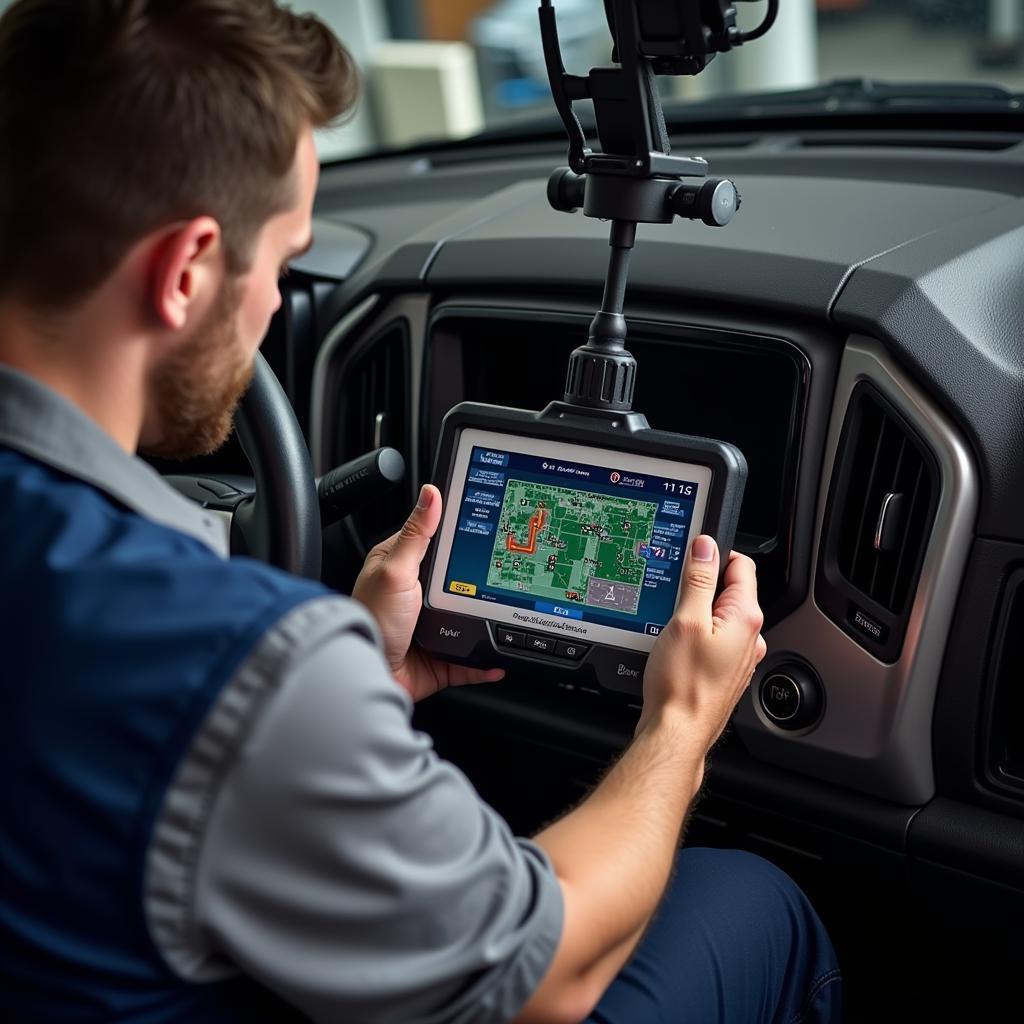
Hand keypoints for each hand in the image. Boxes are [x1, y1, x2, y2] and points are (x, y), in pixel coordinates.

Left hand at [352, 484, 504, 701]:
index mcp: (401, 567)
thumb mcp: (396, 569)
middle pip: (458, 581)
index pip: (435, 541)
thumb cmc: (372, 620)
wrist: (372, 672)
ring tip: (504, 613)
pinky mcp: (440, 656)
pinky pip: (470, 657)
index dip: (459, 535)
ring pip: (468, 617)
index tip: (489, 529)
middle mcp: (415, 595)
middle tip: (503, 574)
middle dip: (478, 582)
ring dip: (484, 620)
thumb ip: (416, 534)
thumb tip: (431, 494)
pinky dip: (485, 660)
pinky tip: (498, 657)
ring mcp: (430, 626)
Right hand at [639, 535, 765, 742]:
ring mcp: (739, 656)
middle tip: (673, 597)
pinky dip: (695, 634)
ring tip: (671, 626)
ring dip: (696, 612)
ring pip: (718, 616)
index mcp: (745, 618)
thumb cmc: (682, 686)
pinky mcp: (724, 670)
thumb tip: (706, 546)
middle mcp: (750, 637)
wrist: (676, 733)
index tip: (690, 557)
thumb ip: (699, 580)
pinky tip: (676, 646)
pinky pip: (713, 638)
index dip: (713, 554)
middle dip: (700, 586)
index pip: (740, 565)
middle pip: (728, 590)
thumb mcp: (685, 621)